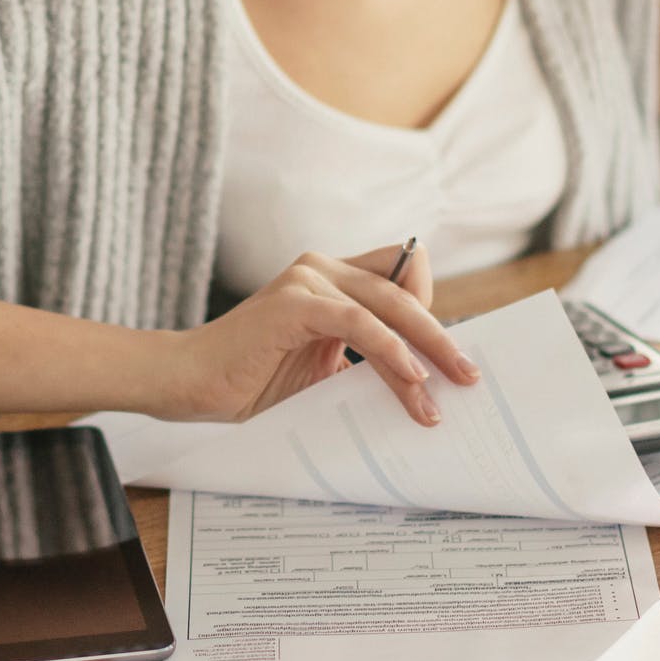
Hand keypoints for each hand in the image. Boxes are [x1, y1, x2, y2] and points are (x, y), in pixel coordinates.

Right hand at [158, 244, 479, 424]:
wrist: (190, 385)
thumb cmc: (250, 381)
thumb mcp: (320, 370)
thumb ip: (362, 362)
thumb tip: (420, 386)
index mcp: (330, 280)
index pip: (400, 278)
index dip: (430, 312)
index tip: (453, 357)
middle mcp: (322, 269)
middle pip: (403, 292)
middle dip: (442, 337)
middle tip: (470, 376)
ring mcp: (308, 281)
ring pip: (387, 308)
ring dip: (424, 351)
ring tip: (447, 391)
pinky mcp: (295, 303)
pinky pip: (357, 322)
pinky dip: (389, 349)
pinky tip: (411, 378)